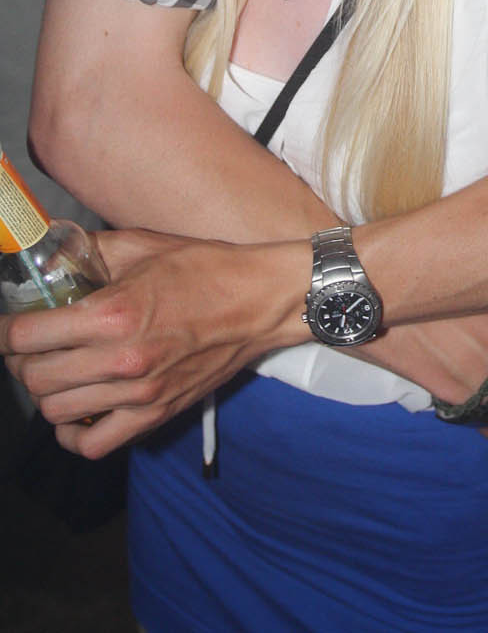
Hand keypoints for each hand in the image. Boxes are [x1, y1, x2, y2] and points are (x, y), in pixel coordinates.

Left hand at [0, 228, 308, 456]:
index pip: (28, 335)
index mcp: (114, 312)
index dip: (8, 331)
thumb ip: (88, 250)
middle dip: (23, 360)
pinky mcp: (155, 414)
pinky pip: (92, 445)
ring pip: (56, 412)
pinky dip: (72, 435)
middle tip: (32, 345)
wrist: (259, 301)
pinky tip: (75, 412)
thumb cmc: (204, 269)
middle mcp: (121, 358)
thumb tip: (47, 252)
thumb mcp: (143, 246)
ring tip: (56, 372)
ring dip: (46, 392)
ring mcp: (138, 393)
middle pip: (35, 378)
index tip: (11, 325)